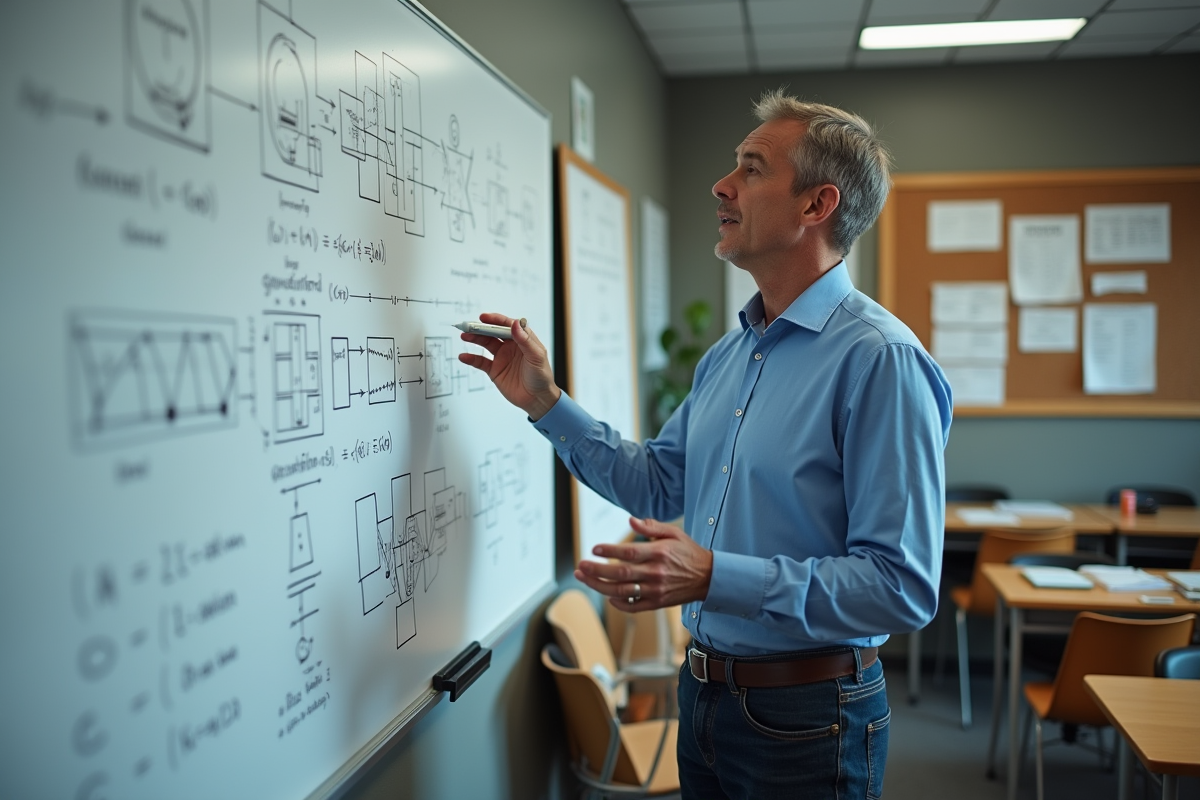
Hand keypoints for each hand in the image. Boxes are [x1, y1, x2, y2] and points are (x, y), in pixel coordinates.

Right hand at [457, 312, 560, 419]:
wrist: (537, 399)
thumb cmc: (542, 377)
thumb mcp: (536, 356)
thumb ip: (525, 340)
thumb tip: (515, 324)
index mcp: (523, 339)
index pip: (507, 325)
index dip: (495, 320)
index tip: (484, 318)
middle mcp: (511, 346)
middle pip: (493, 333)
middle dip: (481, 328)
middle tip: (469, 326)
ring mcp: (502, 357)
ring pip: (486, 344)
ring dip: (475, 339)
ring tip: (464, 336)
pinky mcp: (495, 370)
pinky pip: (481, 362)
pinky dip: (471, 358)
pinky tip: (464, 356)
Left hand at [575, 517, 712, 611]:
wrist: (709, 577)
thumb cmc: (689, 553)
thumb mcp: (674, 533)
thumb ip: (651, 527)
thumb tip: (631, 520)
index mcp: (659, 553)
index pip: (629, 553)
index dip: (609, 551)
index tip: (594, 549)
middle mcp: (656, 573)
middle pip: (621, 573)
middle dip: (597, 570)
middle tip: (580, 566)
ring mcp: (656, 590)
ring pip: (622, 591)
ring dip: (600, 586)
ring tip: (584, 578)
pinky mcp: (657, 603)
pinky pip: (633, 607)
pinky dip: (618, 603)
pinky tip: (607, 596)